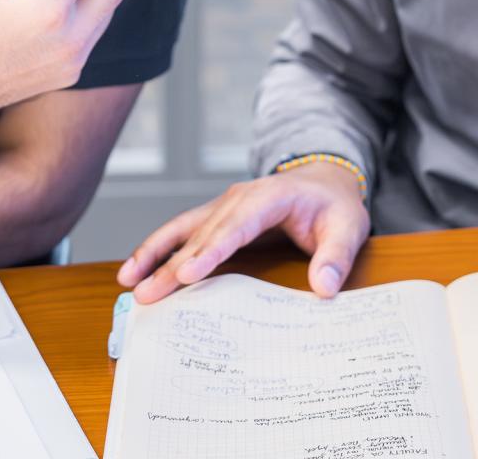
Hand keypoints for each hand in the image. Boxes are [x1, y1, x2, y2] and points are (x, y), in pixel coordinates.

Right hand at [117, 162, 369, 303]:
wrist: (324, 183)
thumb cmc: (334, 207)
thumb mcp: (348, 228)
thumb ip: (336, 257)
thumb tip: (323, 287)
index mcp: (270, 196)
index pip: (236, 225)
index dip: (211, 250)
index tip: (188, 274)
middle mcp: (238, 198)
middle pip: (201, 233)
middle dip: (171, 264)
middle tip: (147, 293)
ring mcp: (223, 207)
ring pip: (182, 230)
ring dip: (153, 254)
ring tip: (129, 280)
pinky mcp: (215, 219)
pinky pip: (182, 234)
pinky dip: (158, 250)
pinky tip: (137, 270)